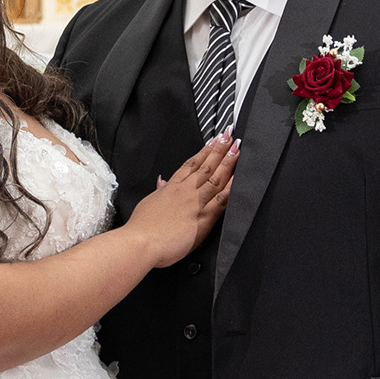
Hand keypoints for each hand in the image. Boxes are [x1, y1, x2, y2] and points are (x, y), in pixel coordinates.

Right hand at [128, 135, 238, 266]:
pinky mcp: (203, 218)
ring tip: (237, 148)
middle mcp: (185, 192)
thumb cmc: (141, 228)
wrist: (140, 243)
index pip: (191, 165)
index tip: (213, 140)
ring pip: (215, 178)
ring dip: (228, 162)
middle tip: (230, 135)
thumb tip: (162, 182)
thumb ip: (159, 191)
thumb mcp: (148, 203)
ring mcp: (195, 203)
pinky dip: (231, 187)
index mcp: (171, 188)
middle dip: (220, 149)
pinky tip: (239, 178)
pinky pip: (221, 200)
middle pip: (206, 166)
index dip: (204, 151)